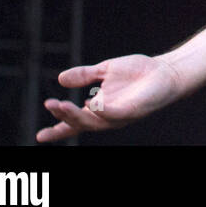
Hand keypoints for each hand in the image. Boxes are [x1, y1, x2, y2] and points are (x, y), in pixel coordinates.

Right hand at [36, 53, 183, 142]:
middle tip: (50, 104)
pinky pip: (115, 115)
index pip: (74, 123)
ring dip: (77, 115)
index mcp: (98, 108)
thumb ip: (85, 75)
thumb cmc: (138, 72)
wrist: (166, 70)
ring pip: (94, 122)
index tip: (39, 137)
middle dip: (64, 117)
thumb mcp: (106, 70)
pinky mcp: (133, 111)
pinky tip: (94, 104)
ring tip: (62, 105)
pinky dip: (103, 111)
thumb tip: (60, 78)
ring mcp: (120, 115)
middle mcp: (107, 116)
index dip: (57, 130)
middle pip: (80, 123)